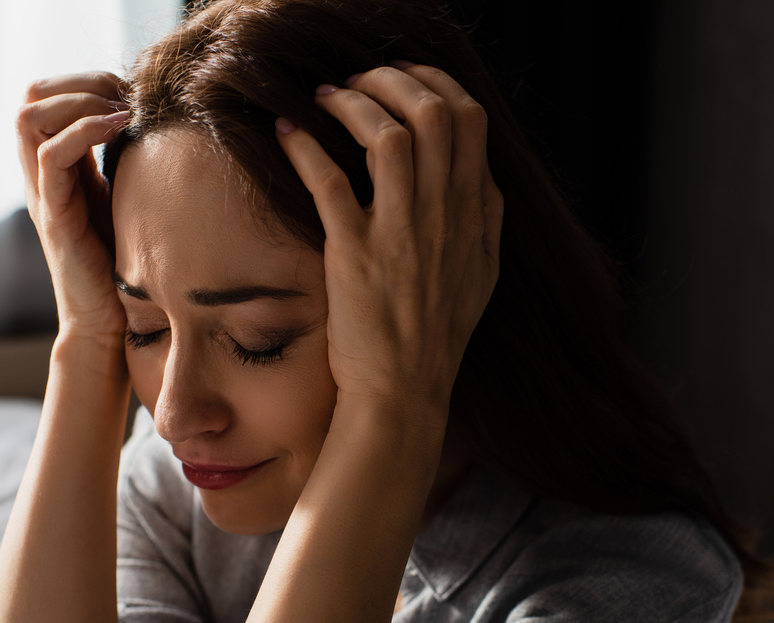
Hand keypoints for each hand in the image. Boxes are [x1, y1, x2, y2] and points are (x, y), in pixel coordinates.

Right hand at [16, 72, 128, 343]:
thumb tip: (166, 126)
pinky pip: (50, 156)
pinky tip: (119, 128)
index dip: (86, 82)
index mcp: (59, 169)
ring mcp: (44, 194)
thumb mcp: (131, 201)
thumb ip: (131, 166)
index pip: (49, 98)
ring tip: (122, 112)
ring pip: (29, 118)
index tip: (132, 92)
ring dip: (78, 101)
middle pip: (32, 99)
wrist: (110, 324)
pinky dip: (82, 130)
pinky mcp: (54, 216)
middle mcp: (43, 176)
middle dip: (80, 83)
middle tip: (126, 96)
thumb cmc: (128, 264)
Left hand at [275, 62, 502, 420]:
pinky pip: (329, 182)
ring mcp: (400, 234)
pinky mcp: (354, 254)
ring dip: (352, 103)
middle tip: (357, 81)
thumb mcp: (482, 276)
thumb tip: (484, 176)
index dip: (434, 83)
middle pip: (433, 113)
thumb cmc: (436, 335)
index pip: (469, 119)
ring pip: (388, 136)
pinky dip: (304, 147)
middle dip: (392, 80)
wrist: (404, 391)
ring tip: (323, 98)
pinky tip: (287, 133)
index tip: (402, 78)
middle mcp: (443, 216)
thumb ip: (486, 220)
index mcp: (473, 215)